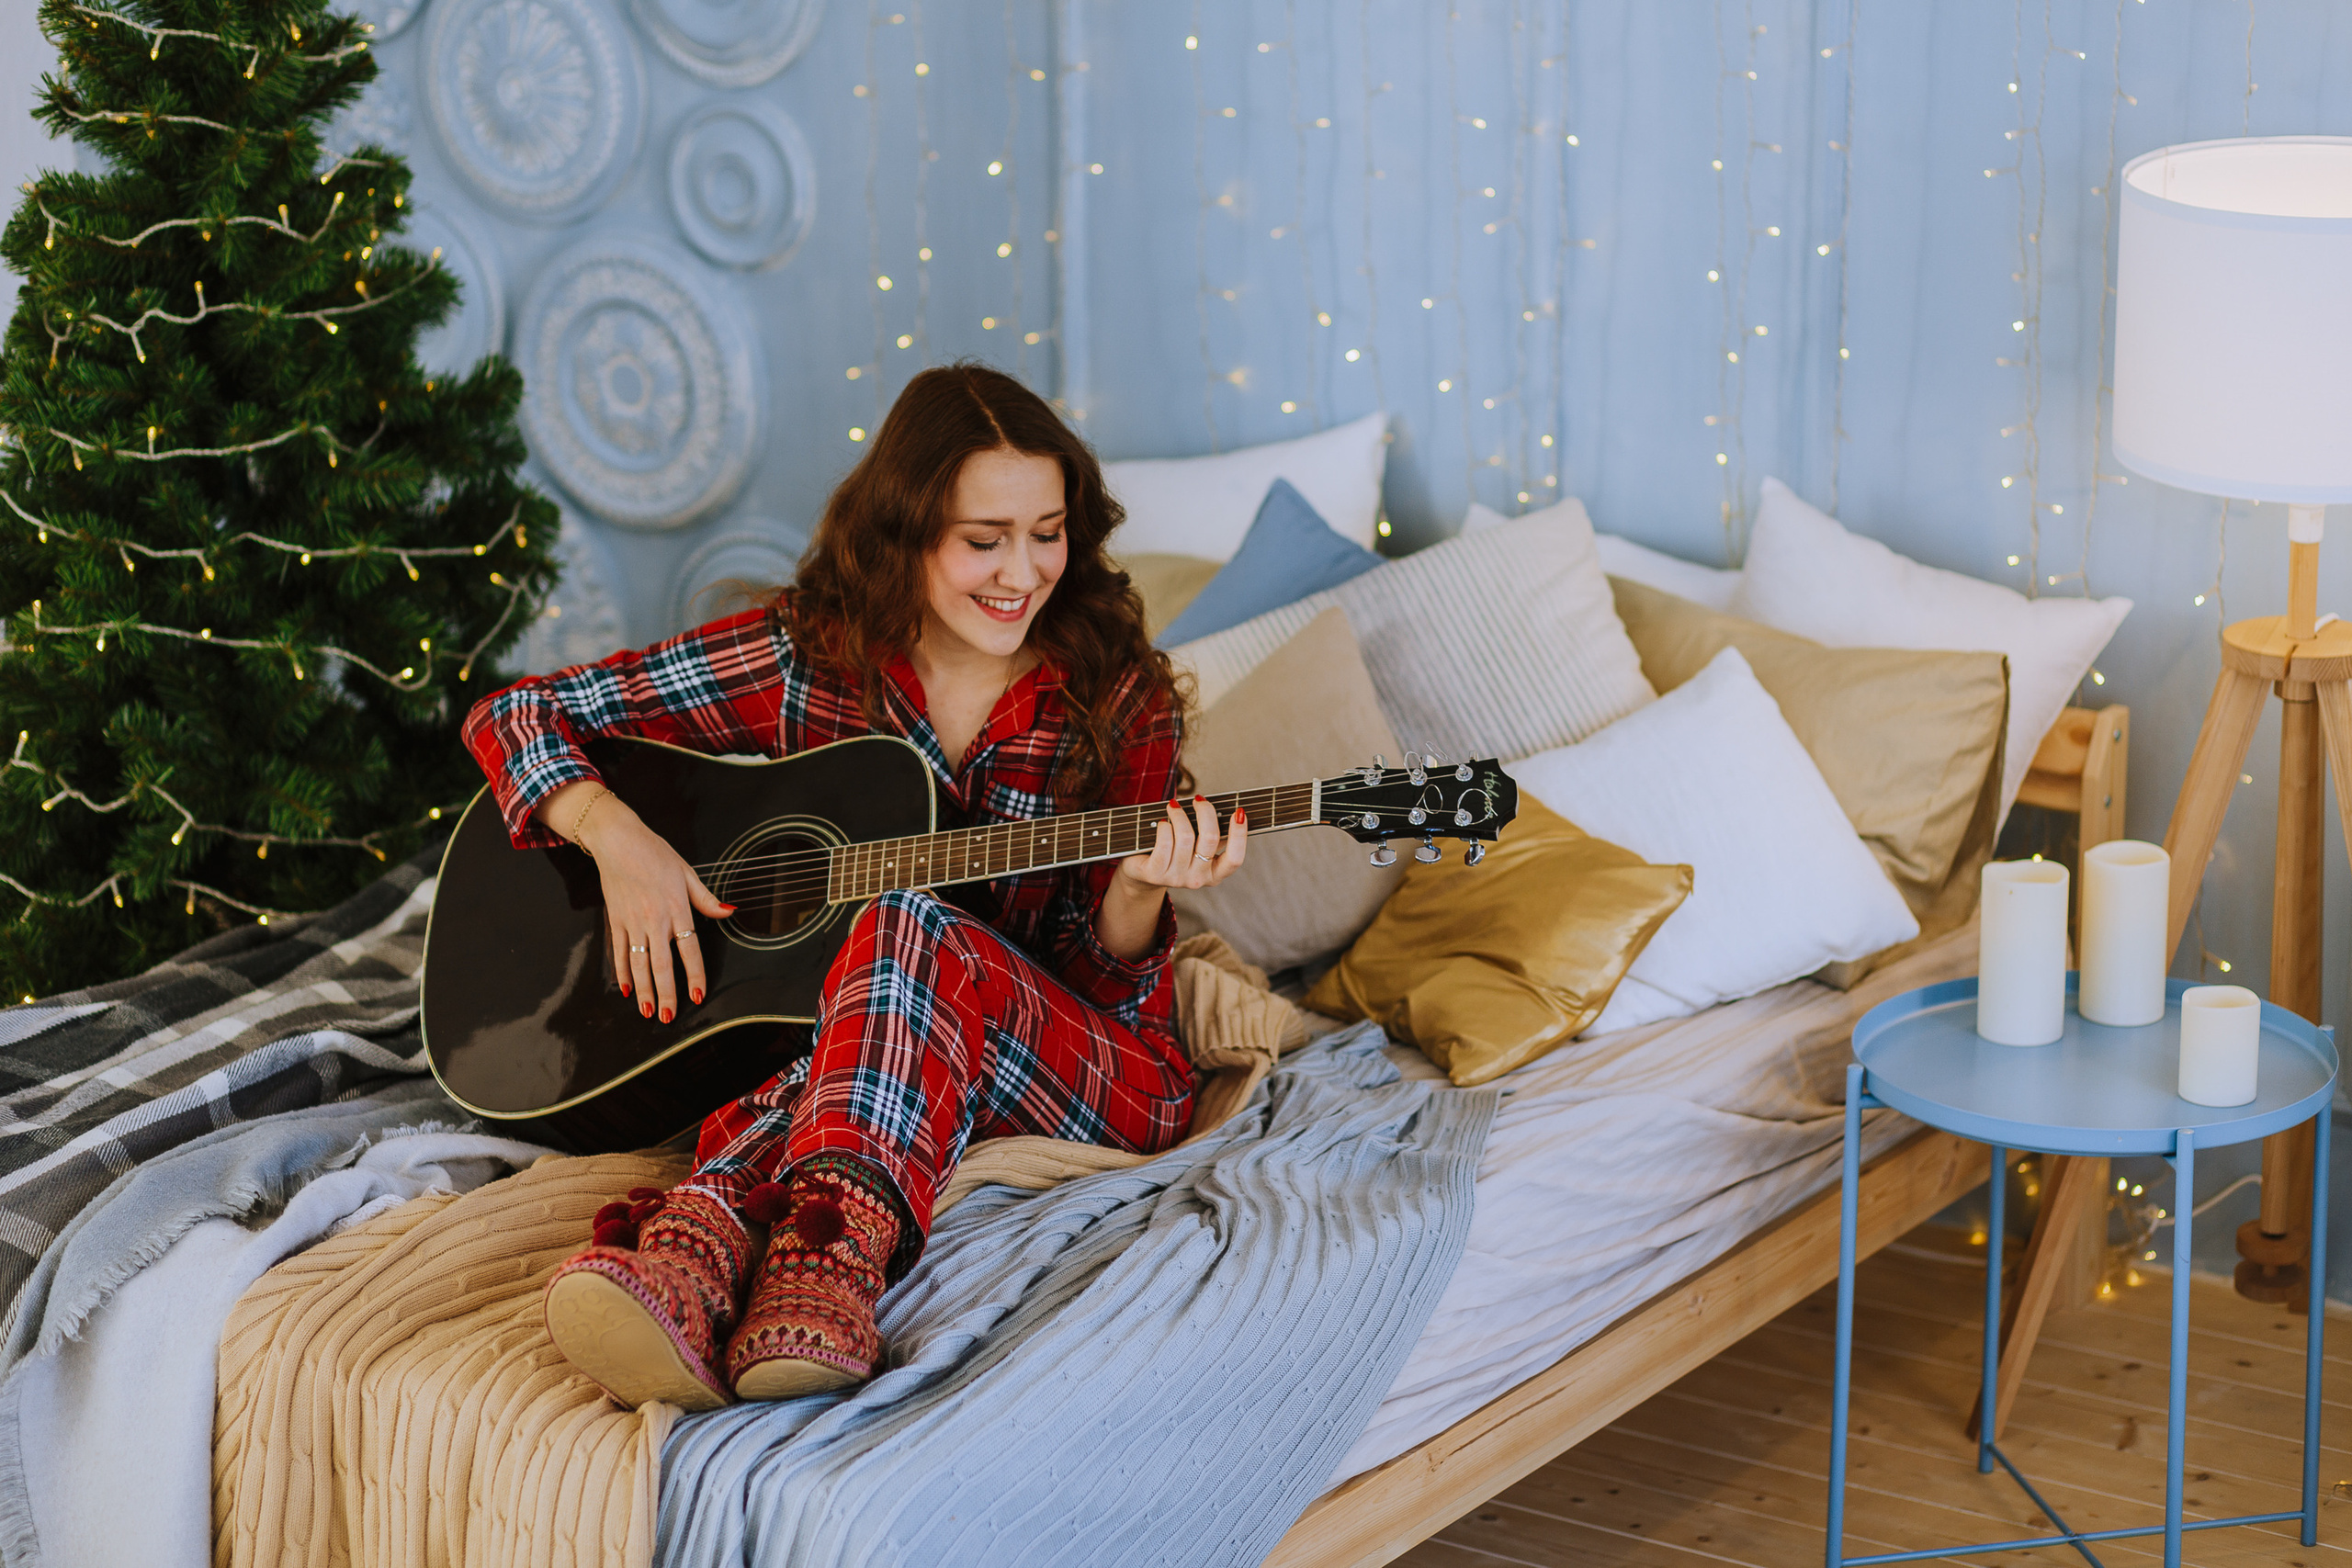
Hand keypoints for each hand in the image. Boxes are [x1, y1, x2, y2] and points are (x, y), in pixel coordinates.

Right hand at [547, 787, 734, 1023]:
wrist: (617, 840)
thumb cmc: (654, 853)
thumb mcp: (687, 872)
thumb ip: (705, 898)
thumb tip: (728, 912)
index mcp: (676, 908)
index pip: (690, 949)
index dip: (695, 974)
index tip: (698, 995)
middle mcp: (653, 920)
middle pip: (662, 965)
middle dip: (666, 994)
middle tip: (667, 1017)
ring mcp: (632, 922)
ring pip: (639, 964)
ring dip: (644, 990)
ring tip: (647, 1011)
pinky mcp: (615, 921)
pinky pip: (619, 952)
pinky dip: (622, 972)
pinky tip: (627, 989)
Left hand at [1113, 794, 1247, 895]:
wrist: (1143, 873)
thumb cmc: (1175, 851)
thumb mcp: (1197, 846)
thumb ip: (1212, 834)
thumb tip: (1227, 810)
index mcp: (1214, 875)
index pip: (1235, 858)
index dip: (1239, 834)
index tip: (1239, 811)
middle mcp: (1197, 879)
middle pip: (1210, 838)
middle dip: (1205, 811)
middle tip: (1198, 800)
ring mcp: (1176, 878)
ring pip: (1185, 836)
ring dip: (1179, 814)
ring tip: (1173, 807)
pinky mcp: (1155, 874)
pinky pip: (1164, 842)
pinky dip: (1164, 826)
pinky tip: (1162, 823)